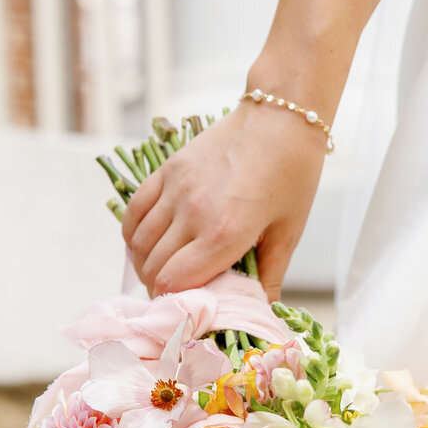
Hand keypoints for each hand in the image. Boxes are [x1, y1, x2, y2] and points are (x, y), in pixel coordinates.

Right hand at [121, 101, 325, 301]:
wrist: (282, 116)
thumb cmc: (293, 175)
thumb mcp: (288, 232)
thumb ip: (270, 276)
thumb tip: (262, 312)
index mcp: (225, 233)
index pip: (175, 283)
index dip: (176, 304)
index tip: (187, 309)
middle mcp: (193, 212)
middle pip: (154, 268)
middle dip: (160, 289)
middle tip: (177, 295)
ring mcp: (176, 189)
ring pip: (139, 243)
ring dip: (146, 265)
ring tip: (162, 273)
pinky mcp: (167, 170)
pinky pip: (135, 212)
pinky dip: (134, 235)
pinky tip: (148, 245)